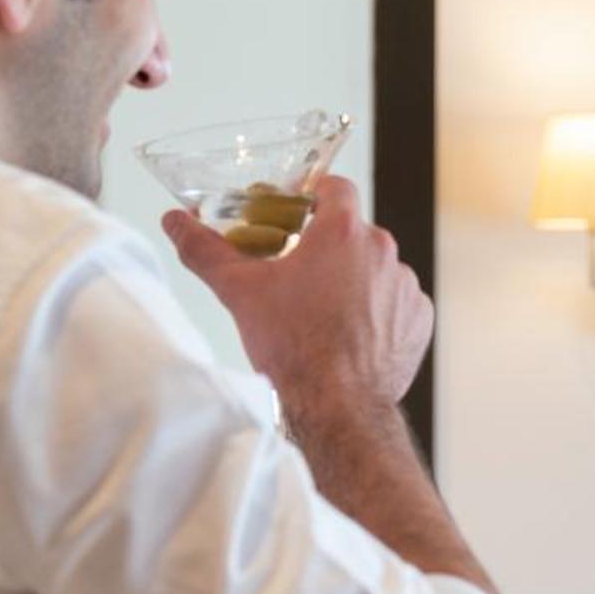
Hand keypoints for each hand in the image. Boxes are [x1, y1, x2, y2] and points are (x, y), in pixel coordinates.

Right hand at [162, 176, 431, 412]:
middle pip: (353, 233)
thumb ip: (205, 249)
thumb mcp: (239, 292)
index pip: (335, 187)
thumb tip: (175, 221)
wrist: (337, 406)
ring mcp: (405, 286)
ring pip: (375, 269)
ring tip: (324, 316)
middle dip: (327, 250)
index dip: (315, 195)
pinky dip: (377, 313)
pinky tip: (351, 336)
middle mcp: (382, 251)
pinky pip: (397, 303)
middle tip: (299, 277)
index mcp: (342, 232)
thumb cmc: (293, 347)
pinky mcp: (419, 319)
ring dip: (354, 282)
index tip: (299, 213)